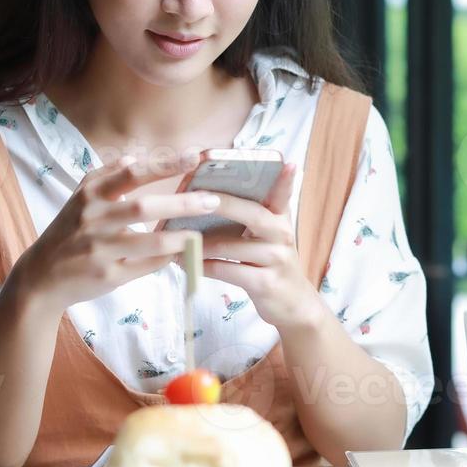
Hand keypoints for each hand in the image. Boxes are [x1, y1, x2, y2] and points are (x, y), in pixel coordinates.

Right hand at [13, 152, 220, 307]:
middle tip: (212, 200)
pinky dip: (165, 259)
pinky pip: (145, 266)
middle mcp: (94, 220)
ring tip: (201, 233)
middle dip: (181, 203)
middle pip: (143, 208)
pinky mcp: (107, 276)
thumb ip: (105, 176)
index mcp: (90, 196)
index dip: (164, 165)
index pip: (132, 175)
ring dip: (179, 237)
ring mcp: (100, 249)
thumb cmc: (68, 232)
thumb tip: (133, 159)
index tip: (194, 157)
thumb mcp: (78, 199)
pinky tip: (182, 253)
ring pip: (148, 242)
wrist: (41, 276)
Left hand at [193, 163, 326, 332]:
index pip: (283, 192)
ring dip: (198, 244)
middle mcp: (282, 234)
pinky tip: (184, 263)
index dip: (284, 178)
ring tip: (173, 239)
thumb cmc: (271, 263)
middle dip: (219, 204)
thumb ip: (253, 211)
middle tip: (189, 197)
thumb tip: (212, 191)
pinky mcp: (265, 283)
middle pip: (251, 213)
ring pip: (230, 246)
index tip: (286, 162)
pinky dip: (202, 266)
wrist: (293, 304)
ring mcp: (275, 259)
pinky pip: (226, 270)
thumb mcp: (270, 234)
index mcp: (281, 218)